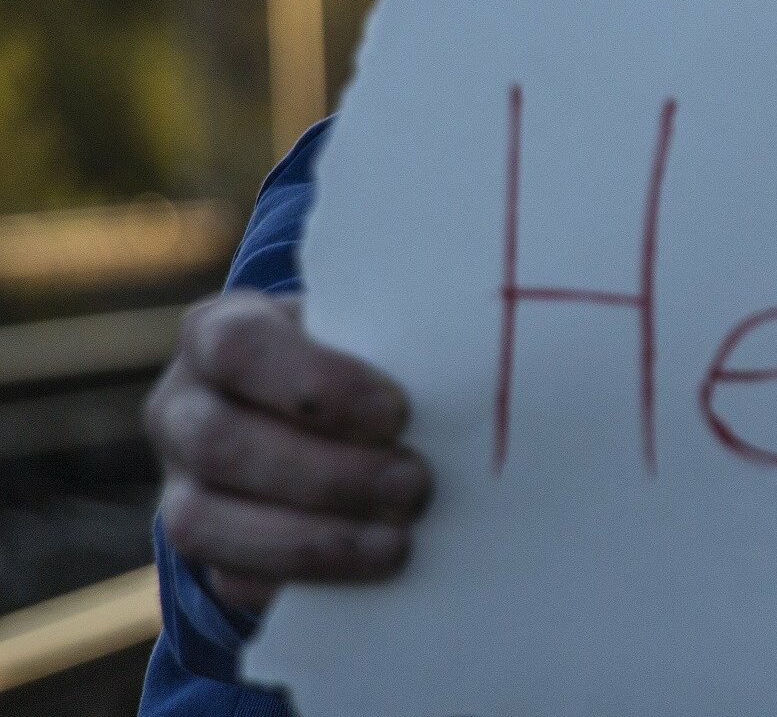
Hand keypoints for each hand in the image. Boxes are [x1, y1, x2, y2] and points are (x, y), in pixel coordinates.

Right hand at [145, 291, 430, 613]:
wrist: (313, 420)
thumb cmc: (354, 365)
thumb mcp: (362, 338)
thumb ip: (387, 351)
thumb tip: (459, 384)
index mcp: (215, 334)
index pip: (240, 349)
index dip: (319, 385)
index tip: (397, 413)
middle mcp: (179, 409)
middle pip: (222, 444)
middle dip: (327, 474)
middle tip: (415, 485)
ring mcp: (177, 486)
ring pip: (204, 524)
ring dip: (312, 539)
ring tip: (398, 542)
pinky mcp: (201, 553)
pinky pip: (228, 581)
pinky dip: (301, 582)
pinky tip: (364, 573)